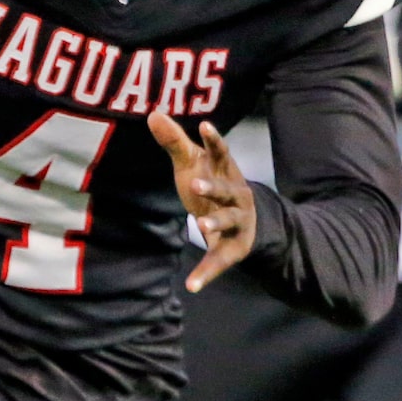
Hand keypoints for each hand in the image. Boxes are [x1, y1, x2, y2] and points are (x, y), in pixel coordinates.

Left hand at [150, 112, 255, 292]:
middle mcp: (236, 196)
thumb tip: (152, 114)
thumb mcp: (193, 165)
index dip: (214, 140)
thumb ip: (175, 142)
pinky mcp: (233, 248)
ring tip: (200, 225)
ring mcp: (238, 222)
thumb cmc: (213, 185)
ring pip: (228, 222)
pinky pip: (218, 261)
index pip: (221, 153)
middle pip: (226, 190)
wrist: (249, 221)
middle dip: (213, 187)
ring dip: (215, 223)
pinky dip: (205, 274)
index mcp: (226, 172)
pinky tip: (191, 286)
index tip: (204, 126)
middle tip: (196, 184)